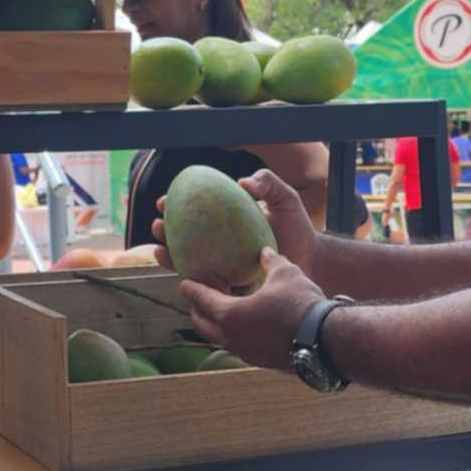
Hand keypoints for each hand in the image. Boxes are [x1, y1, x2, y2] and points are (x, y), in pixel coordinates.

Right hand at [149, 167, 318, 274]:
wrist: (312, 260)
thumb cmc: (298, 228)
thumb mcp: (285, 199)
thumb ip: (267, 183)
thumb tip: (243, 183)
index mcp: (225, 221)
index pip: (193, 211)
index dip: (174, 206)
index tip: (163, 201)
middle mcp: (219, 243)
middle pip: (182, 237)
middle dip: (162, 231)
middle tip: (157, 226)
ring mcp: (222, 265)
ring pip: (187, 261)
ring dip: (168, 257)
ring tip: (159, 251)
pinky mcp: (230, 287)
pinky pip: (205, 285)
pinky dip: (191, 282)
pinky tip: (182, 277)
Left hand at [180, 249, 321, 371]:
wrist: (325, 340)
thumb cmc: (301, 303)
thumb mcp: (285, 273)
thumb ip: (271, 261)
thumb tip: (264, 251)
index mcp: (230, 314)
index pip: (201, 299)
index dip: (191, 289)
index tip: (184, 283)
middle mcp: (231, 337)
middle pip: (202, 324)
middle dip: (197, 310)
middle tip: (197, 299)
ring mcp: (245, 352)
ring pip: (219, 338)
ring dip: (214, 325)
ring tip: (218, 313)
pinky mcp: (260, 361)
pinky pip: (238, 346)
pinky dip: (233, 335)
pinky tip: (244, 327)